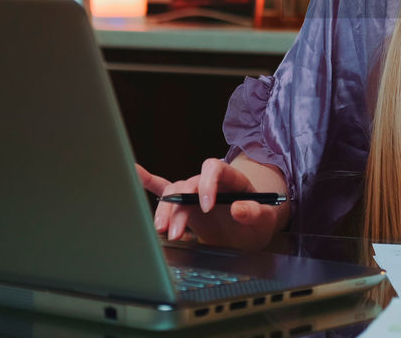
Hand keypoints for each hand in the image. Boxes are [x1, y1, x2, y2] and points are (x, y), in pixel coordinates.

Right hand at [136, 159, 280, 251]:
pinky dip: (148, 182)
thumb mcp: (267, 218)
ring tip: (163, 232)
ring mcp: (195, 193)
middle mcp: (209, 183)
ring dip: (166, 212)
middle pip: (188, 184)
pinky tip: (134, 173)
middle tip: (176, 232)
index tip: (207, 207)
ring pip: (174, 193)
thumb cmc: (261, 218)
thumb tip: (238, 208)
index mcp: (231, 179)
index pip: (214, 169)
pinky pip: (164, 189)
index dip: (207, 185)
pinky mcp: (185, 205)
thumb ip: (256, 212)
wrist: (253, 229)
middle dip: (179, 207)